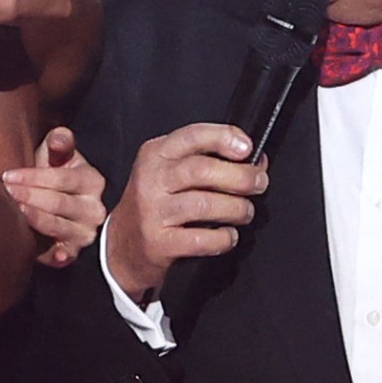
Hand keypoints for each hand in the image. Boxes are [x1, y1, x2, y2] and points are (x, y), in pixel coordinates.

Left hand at [0, 127, 107, 266]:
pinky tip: (54, 255)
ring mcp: (86, 232)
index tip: (8, 176)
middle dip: (31, 196)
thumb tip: (60, 139)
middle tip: (7, 192)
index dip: (34, 177)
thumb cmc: (52, 174)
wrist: (52, 203)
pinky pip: (69, 255)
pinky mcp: (75, 251)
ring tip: (17, 211)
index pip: (62, 179)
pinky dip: (62, 256)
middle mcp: (94, 209)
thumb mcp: (55, 153)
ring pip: (60, 227)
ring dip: (37, 219)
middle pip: (60, 203)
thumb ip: (59, 142)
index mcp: (92, 181)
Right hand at [102, 122, 265, 302]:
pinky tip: (227, 235)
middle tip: (258, 184)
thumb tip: (254, 159)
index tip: (247, 149)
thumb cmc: (155, 205)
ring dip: (236, 209)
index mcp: (154, 155)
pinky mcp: (158, 243)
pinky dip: (224, 238)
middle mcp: (150, 180)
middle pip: (202, 170)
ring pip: (205, 205)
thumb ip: (206, 159)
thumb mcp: (169, 171)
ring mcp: (152, 212)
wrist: (123, 247)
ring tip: (245, 212)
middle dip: (241, 177)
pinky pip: (202, 239)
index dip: (224, 138)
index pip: (192, 136)